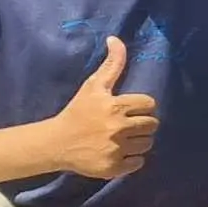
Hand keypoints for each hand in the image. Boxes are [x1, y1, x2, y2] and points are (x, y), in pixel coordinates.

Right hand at [47, 38, 157, 179]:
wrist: (55, 143)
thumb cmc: (77, 112)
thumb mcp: (93, 85)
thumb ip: (112, 63)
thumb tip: (115, 38)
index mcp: (116, 107)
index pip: (149, 104)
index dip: (141, 106)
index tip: (129, 108)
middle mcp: (118, 128)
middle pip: (152, 125)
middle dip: (142, 123)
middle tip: (127, 124)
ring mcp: (116, 149)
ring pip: (147, 143)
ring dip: (139, 141)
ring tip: (123, 138)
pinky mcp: (113, 168)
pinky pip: (139, 162)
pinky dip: (133, 159)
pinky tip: (119, 152)